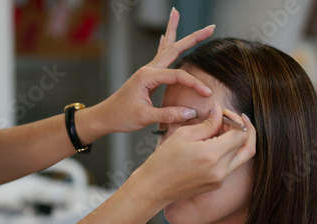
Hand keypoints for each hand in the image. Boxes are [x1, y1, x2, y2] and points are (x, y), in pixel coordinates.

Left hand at [92, 8, 214, 133]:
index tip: (207, 92)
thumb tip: (190, 112)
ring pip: (166, 48)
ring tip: (176, 14)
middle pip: (174, 49)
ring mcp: (147, 71)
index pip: (178, 75)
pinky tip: (165, 36)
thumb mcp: (145, 117)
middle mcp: (147, 69)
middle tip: (210, 28)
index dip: (194, 83)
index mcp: (147, 76)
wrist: (105, 116)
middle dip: (192, 38)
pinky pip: (159, 56)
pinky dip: (165, 44)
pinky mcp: (147, 77)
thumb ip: (168, 114)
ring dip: (174, 31)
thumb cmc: (122, 116)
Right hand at [131, 102, 256, 204]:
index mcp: (212, 155)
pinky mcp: (218, 184)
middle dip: (243, 129)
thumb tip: (219, 110)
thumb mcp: (184, 135)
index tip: (223, 113)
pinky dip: (229, 151)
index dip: (236, 120)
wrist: (154, 188)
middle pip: (248, 146)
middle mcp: (221, 170)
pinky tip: (214, 142)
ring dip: (238, 140)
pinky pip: (232, 164)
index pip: (241, 133)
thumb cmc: (163, 161)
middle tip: (231, 119)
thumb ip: (208, 123)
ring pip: (243, 156)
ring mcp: (221, 179)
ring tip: (222, 129)